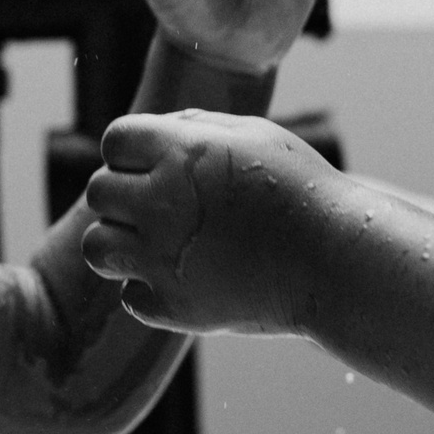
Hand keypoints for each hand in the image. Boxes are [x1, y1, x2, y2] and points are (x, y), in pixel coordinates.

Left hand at [82, 110, 338, 334]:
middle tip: (160, 207)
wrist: (336, 261)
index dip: (131, 152)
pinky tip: (185, 280)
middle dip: (124, 195)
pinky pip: (130, 296)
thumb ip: (196, 128)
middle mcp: (159, 202)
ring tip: (154, 245)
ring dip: (120, 242)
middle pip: (99, 192)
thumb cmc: (301, 190)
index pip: (114, 141)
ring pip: (96, 246)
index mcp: (177, 152)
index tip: (155, 165)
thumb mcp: (254, 135)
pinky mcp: (172, 306)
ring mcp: (162, 258)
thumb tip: (158, 133)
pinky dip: (150, 291)